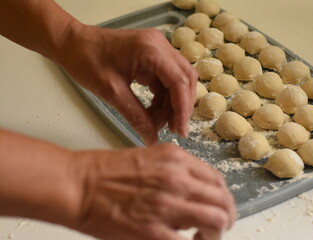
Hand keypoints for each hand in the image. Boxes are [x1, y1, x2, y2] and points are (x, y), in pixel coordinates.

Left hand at [57, 22, 197, 144]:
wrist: (72, 44)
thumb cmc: (86, 60)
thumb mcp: (111, 92)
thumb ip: (136, 116)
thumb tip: (152, 138)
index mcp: (150, 49)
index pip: (179, 80)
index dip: (182, 108)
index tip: (180, 130)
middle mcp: (159, 45)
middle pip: (185, 78)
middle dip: (181, 106)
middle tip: (174, 130)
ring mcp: (157, 49)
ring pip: (178, 80)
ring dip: (171, 104)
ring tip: (157, 124)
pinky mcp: (153, 56)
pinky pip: (166, 80)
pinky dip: (163, 98)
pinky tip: (153, 112)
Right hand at [70, 143, 235, 239]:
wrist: (79, 184)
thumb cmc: (106, 171)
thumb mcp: (149, 158)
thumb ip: (176, 172)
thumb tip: (193, 194)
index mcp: (176, 159)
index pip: (217, 179)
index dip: (222, 197)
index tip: (218, 206)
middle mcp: (177, 178)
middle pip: (223, 199)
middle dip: (227, 216)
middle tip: (220, 226)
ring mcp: (167, 203)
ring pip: (217, 220)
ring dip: (217, 232)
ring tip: (204, 237)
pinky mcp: (154, 231)